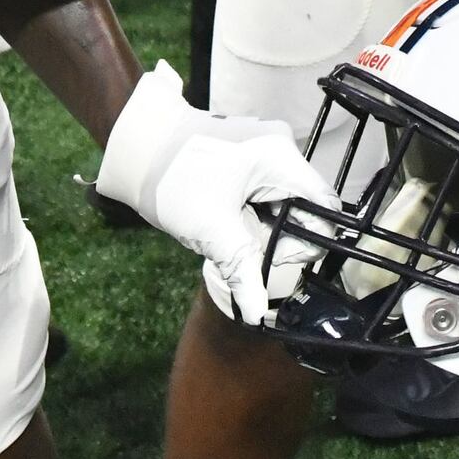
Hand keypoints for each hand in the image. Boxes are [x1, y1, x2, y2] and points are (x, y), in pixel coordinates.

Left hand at [96, 63, 328, 321]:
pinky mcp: (250, 157)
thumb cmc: (172, 179)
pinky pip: (268, 194)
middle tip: (245, 252)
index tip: (272, 258)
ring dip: (266, 229)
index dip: (307, 241)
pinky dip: (255, 215)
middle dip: (281, 238)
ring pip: (286, 203)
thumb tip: (258, 314)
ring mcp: (265, 150)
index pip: (323, 207)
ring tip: (231, 236)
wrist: (135, 145)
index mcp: (280, 158)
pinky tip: (231, 222)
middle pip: (306, 207)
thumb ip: (243, 271)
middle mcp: (281, 148)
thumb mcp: (211, 230)